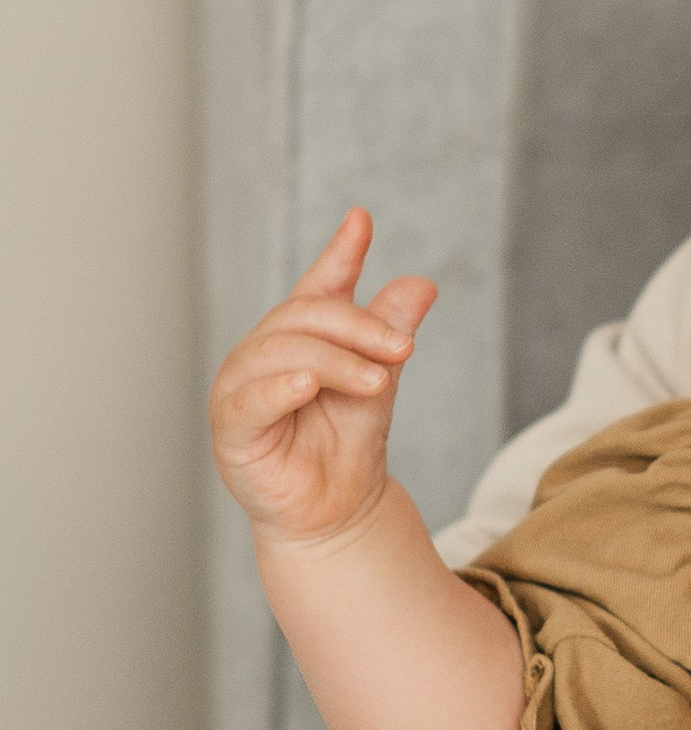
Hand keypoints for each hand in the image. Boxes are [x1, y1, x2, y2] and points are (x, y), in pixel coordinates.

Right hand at [209, 209, 435, 547]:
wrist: (338, 509)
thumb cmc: (348, 441)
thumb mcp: (378, 377)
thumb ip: (389, 332)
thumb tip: (421, 283)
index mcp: (297, 336)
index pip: (318, 287)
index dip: (339, 254)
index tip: (361, 220)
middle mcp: (262, 354)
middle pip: (303, 317)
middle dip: (357, 327)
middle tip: (404, 346)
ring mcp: (240, 389)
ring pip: (282, 353)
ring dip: (334, 360)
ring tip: (377, 380)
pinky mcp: (231, 430)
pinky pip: (248, 402)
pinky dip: (277, 388)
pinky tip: (306, 384)